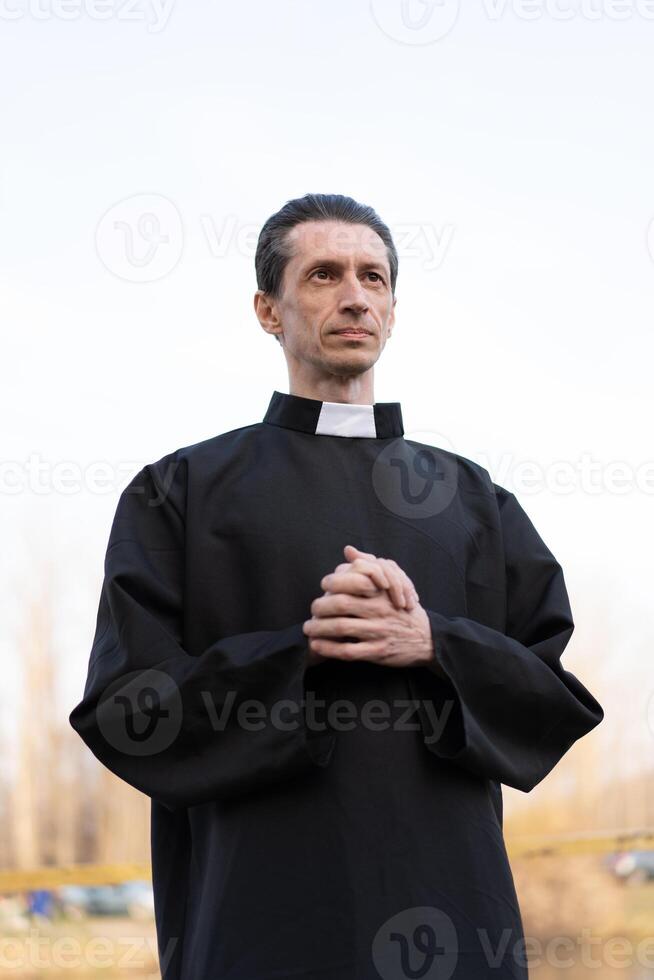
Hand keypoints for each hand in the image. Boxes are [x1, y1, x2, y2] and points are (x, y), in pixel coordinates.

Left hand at [302, 550, 433, 667]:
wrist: (427, 639)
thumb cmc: (402, 609)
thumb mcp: (393, 584)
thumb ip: (370, 566)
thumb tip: (348, 550)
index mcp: (381, 592)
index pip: (350, 583)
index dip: (331, 584)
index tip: (323, 586)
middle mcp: (379, 610)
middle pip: (340, 604)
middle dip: (320, 607)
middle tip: (311, 610)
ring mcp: (378, 632)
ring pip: (341, 628)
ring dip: (318, 628)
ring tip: (308, 628)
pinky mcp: (378, 652)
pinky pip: (348, 651)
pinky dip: (329, 648)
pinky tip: (317, 646)